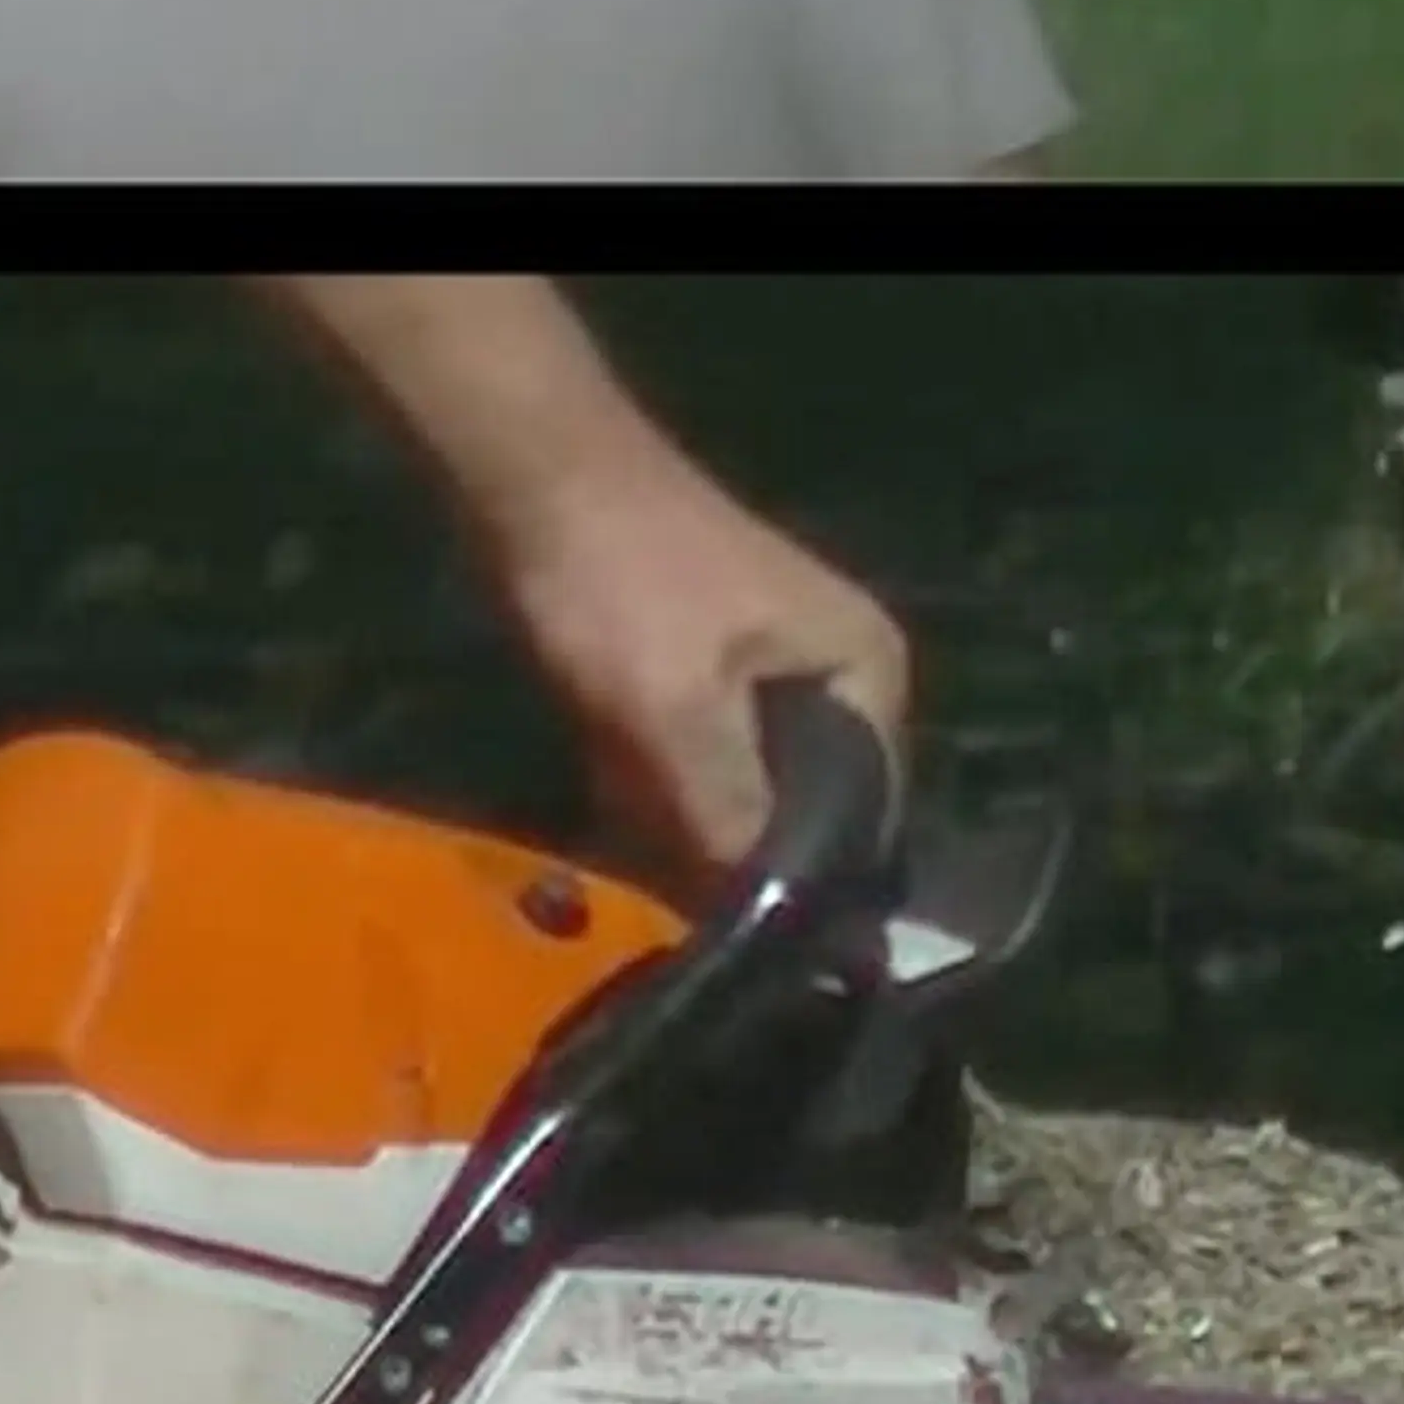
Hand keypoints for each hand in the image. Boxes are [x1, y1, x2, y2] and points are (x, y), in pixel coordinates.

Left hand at [493, 454, 910, 880]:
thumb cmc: (621, 582)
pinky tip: (610, 772)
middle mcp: (844, 672)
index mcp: (869, 673)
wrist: (534, 476)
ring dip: (681, 809)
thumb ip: (731, 814)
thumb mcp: (676, 711)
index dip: (803, 881)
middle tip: (663, 865)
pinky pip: (700, 753)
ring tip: (626, 803)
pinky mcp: (714, 666)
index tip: (741, 927)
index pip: (864, 822)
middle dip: (729, 840)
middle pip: (803, 807)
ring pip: (743, 784)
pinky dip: (657, 774)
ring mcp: (779, 665)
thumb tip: (770, 919)